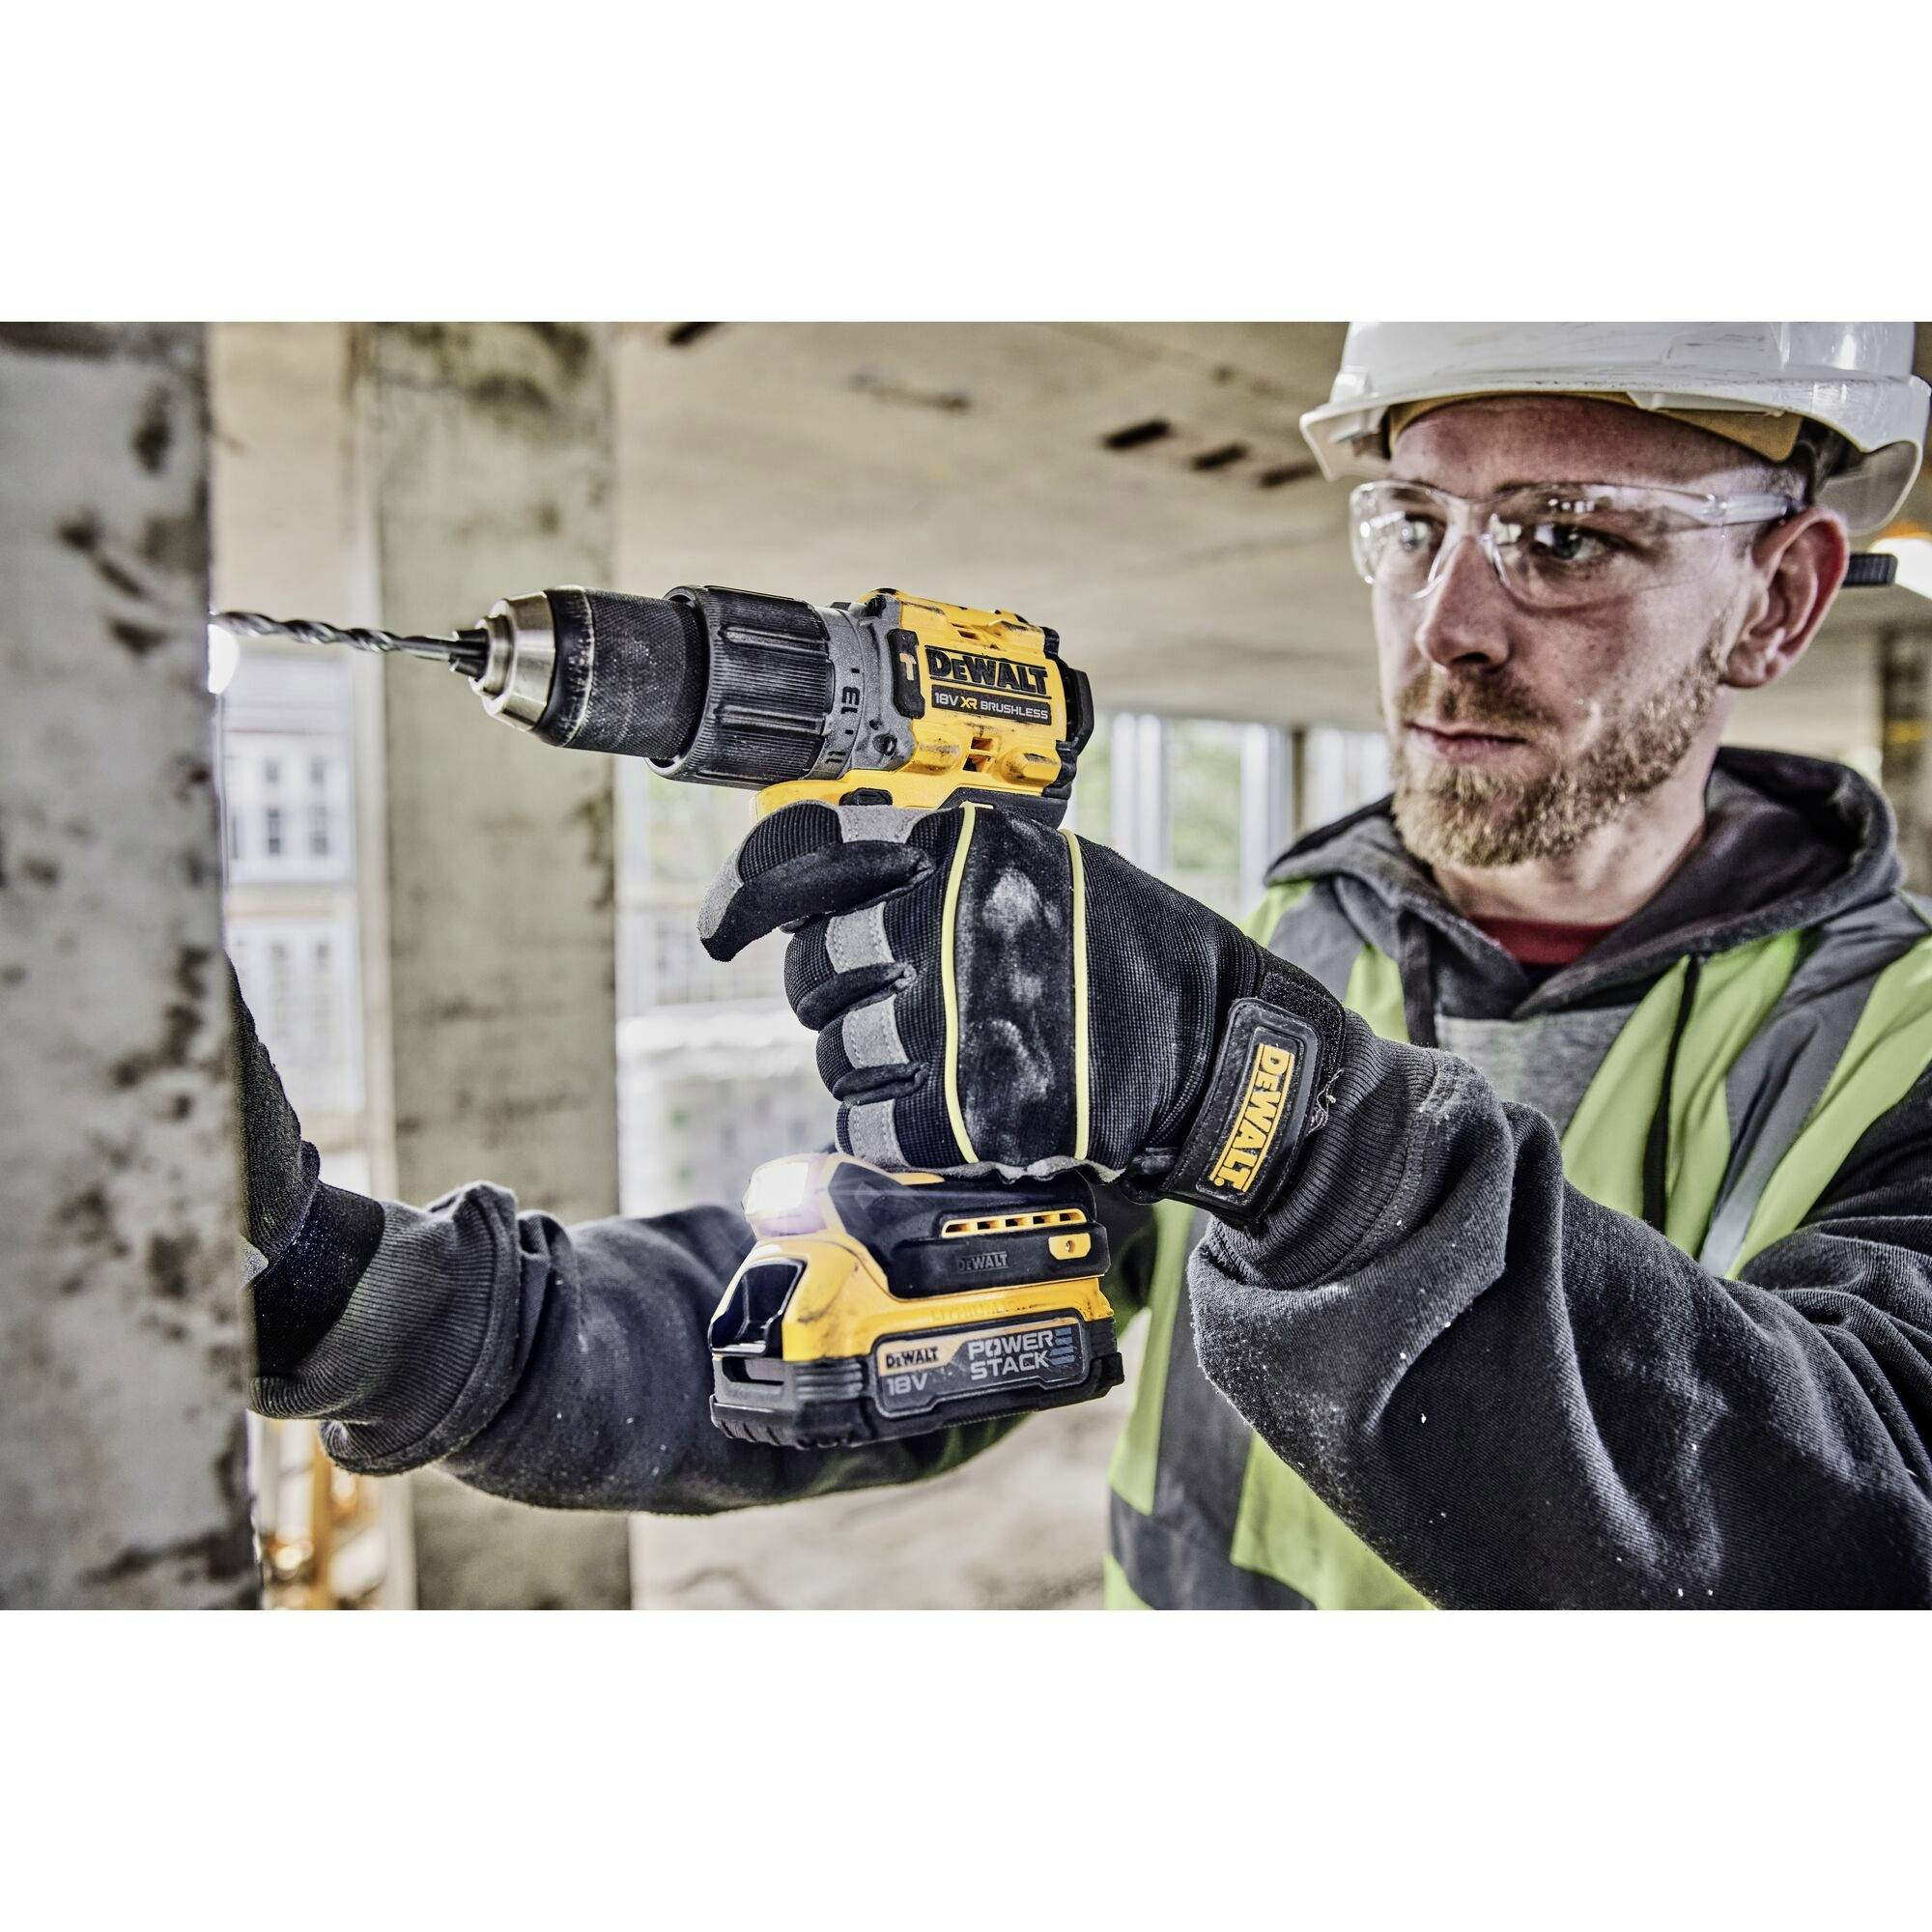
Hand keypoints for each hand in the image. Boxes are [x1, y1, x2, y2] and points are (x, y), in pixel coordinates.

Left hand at [700, 801, 1346, 1221]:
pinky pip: (872, 1125)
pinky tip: (946, 1108)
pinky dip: (894, 1126)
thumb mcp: (1044, 863)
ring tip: (939, 1059)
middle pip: (813, 971)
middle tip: (893, 1002)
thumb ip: (942, 859)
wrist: (1216, 1047)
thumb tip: (836, 867)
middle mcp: (942, 924)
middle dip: (836, 994)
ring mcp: (950, 1019)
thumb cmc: (1132, 953)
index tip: (724, 929)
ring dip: (870, 1065)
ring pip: (837, 1054)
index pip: (809, 857)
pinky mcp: (963, 1109)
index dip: (751, 895)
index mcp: (959, 849)